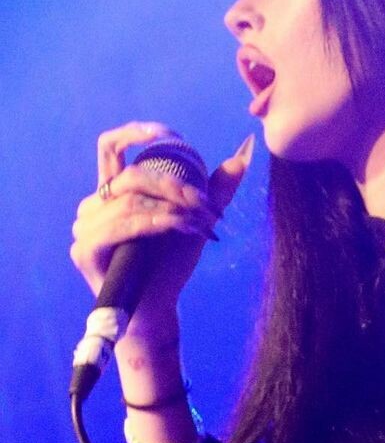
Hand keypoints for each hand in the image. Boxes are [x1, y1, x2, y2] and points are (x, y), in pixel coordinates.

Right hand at [70, 123, 253, 342]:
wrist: (160, 309)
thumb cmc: (171, 265)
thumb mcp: (195, 220)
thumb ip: (214, 190)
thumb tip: (242, 156)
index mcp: (111, 193)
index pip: (110, 147)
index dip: (135, 134)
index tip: (167, 134)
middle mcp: (92, 206)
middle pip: (133, 177)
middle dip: (175, 186)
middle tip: (206, 205)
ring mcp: (84, 228)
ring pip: (132, 201)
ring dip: (173, 210)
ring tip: (200, 224)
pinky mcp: (85, 250)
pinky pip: (124, 225)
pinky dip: (157, 223)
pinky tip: (182, 229)